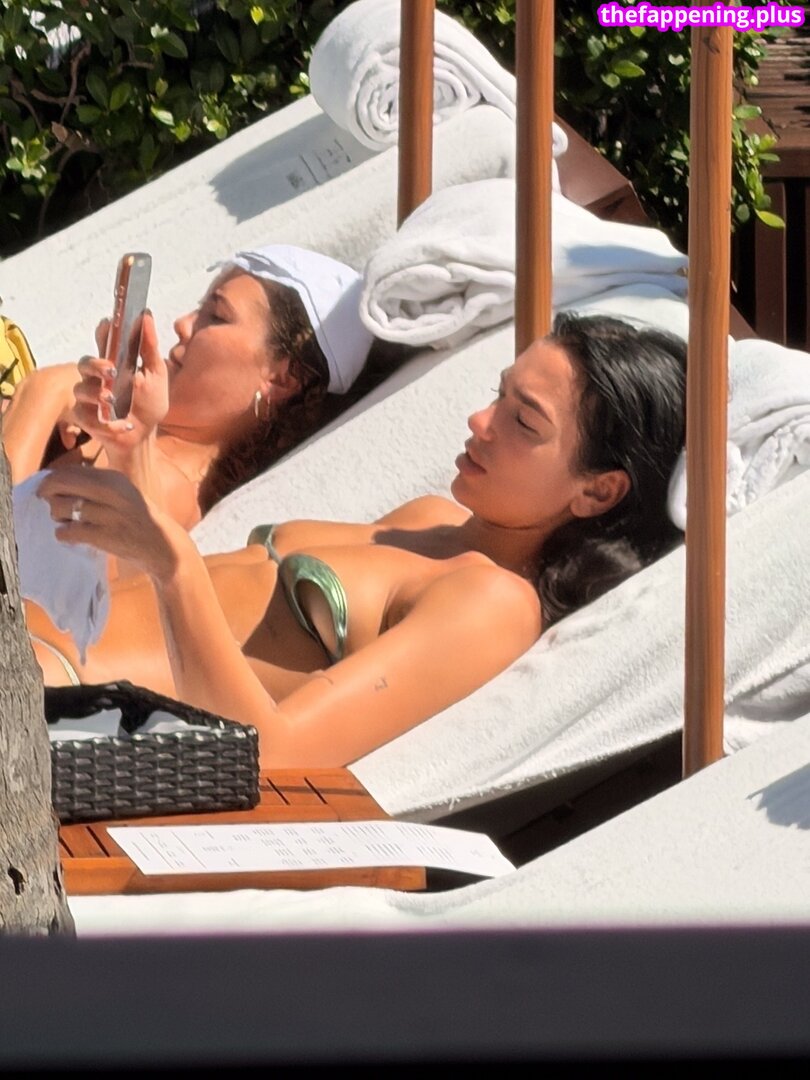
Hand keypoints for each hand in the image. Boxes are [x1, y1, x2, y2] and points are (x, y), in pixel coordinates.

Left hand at [36, 465, 184, 582]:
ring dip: (56, 515)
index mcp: (115, 478)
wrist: (163, 546)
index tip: (51, 488)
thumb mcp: (124, 492)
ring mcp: (108, 515)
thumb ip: (97, 484)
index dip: (54, 478)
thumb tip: (59, 479)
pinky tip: (70, 535)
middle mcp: (111, 492)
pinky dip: (63, 534)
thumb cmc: (139, 518)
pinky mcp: (104, 536)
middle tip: (45, 499)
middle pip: (61, 483)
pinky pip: (68, 531)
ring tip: (64, 520)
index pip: (71, 470)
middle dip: (46, 491)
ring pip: (60, 507)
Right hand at [72, 312, 168, 454]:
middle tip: (111, 369)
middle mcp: (96, 377)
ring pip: (81, 389)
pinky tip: (122, 425)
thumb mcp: (156, 374)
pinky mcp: (85, 418)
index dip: (103, 332)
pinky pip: (86, 417)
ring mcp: (88, 397)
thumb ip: (149, 347)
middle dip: (95, 364)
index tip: (109, 324)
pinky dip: (105, 423)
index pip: (103, 341)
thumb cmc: (148, 402)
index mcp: (113, 362)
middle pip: (85, 362)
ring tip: (112, 399)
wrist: (144, 435)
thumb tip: (146, 316)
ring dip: (96, 394)